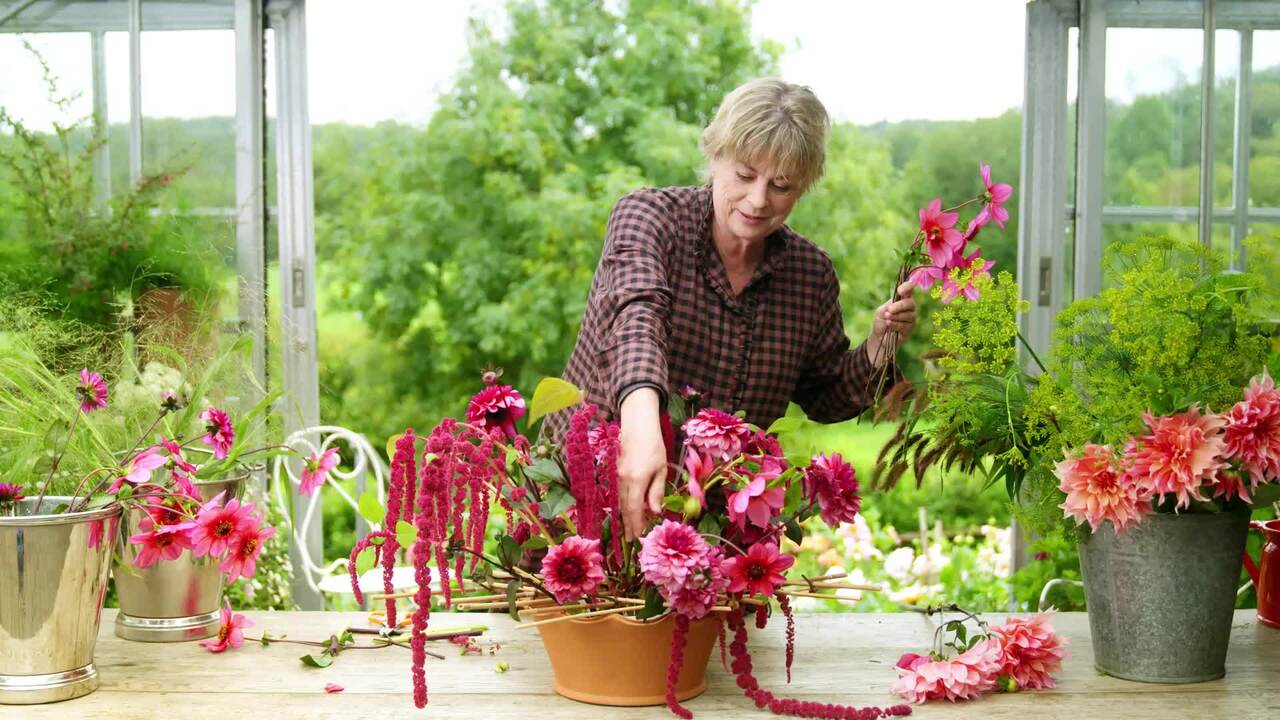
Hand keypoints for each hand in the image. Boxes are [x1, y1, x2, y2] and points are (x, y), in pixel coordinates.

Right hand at [617, 388, 666, 540]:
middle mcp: (623, 479)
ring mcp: (616, 475)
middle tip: (631, 540)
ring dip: (624, 516)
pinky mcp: (613, 471)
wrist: (637, 425)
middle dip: (628, 524)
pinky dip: (621, 503)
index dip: (635, 524)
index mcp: (637, 479)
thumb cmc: (654, 445)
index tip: (637, 537)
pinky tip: (625, 511)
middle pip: (624, 508)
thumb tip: (655, 512)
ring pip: (619, 501)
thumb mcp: (661, 469)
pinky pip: (617, 492)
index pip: (634, 509)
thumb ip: (657, 491)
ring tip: (628, 529)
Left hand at [869, 280, 916, 366]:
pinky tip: (889, 325)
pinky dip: (895, 324)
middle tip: (889, 310)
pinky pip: (905, 325)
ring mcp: (911, 318)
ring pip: (909, 315)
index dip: (907, 287)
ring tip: (887, 318)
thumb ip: (889, 306)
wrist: (878, 337)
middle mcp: (910, 307)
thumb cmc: (880, 321)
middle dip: (900, 306)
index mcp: (902, 299)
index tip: (900, 290)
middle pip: (910, 303)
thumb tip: (894, 305)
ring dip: (896, 317)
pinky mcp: (910, 329)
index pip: (909, 289)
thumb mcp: (881, 311)